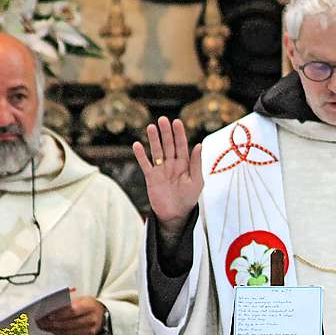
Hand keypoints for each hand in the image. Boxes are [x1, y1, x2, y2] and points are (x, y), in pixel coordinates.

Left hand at [36, 295, 105, 334]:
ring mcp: (91, 331)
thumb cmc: (88, 305)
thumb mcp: (81, 299)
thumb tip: (51, 306)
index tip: (48, 314)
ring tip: (45, 327)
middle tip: (42, 322)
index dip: (60, 314)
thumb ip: (68, 302)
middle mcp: (92, 320)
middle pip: (69, 324)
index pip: (73, 311)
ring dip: (55, 330)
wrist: (101, 314)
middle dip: (53, 323)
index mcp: (90, 307)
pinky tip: (54, 331)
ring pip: (69, 333)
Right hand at [133, 117, 203, 233]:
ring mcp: (161, 170)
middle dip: (166, 133)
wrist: (176, 215)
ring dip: (153, 140)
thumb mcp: (197, 181)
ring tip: (150, 127)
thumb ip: (196, 163)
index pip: (182, 145)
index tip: (177, 122)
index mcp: (184, 164)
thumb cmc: (189, 198)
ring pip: (156, 151)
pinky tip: (137, 145)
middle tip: (162, 119)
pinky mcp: (151, 178)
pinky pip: (145, 164)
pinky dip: (141, 155)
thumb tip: (199, 144)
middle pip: (168, 145)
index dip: (179, 134)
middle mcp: (172, 164)